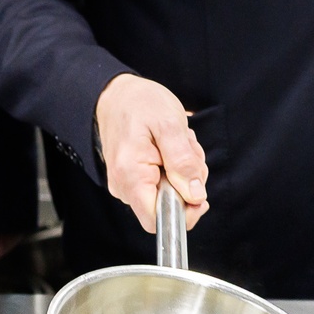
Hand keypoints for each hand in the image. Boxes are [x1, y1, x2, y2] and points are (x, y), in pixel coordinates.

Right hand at [93, 73, 208, 232]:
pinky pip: (162, 184)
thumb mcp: (169, 123)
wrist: (115, 93)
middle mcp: (124, 186)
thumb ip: (183, 160)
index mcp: (131, 176)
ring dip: (183, 170)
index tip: (198, 190)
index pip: (158, 220)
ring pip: (168, 194)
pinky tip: (169, 146)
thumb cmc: (139, 103)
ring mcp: (126, 184)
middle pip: (168, 206)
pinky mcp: (132, 179)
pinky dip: (174, 167)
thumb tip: (195, 195)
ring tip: (176, 142)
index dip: (184, 213)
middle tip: (186, 148)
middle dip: (188, 181)